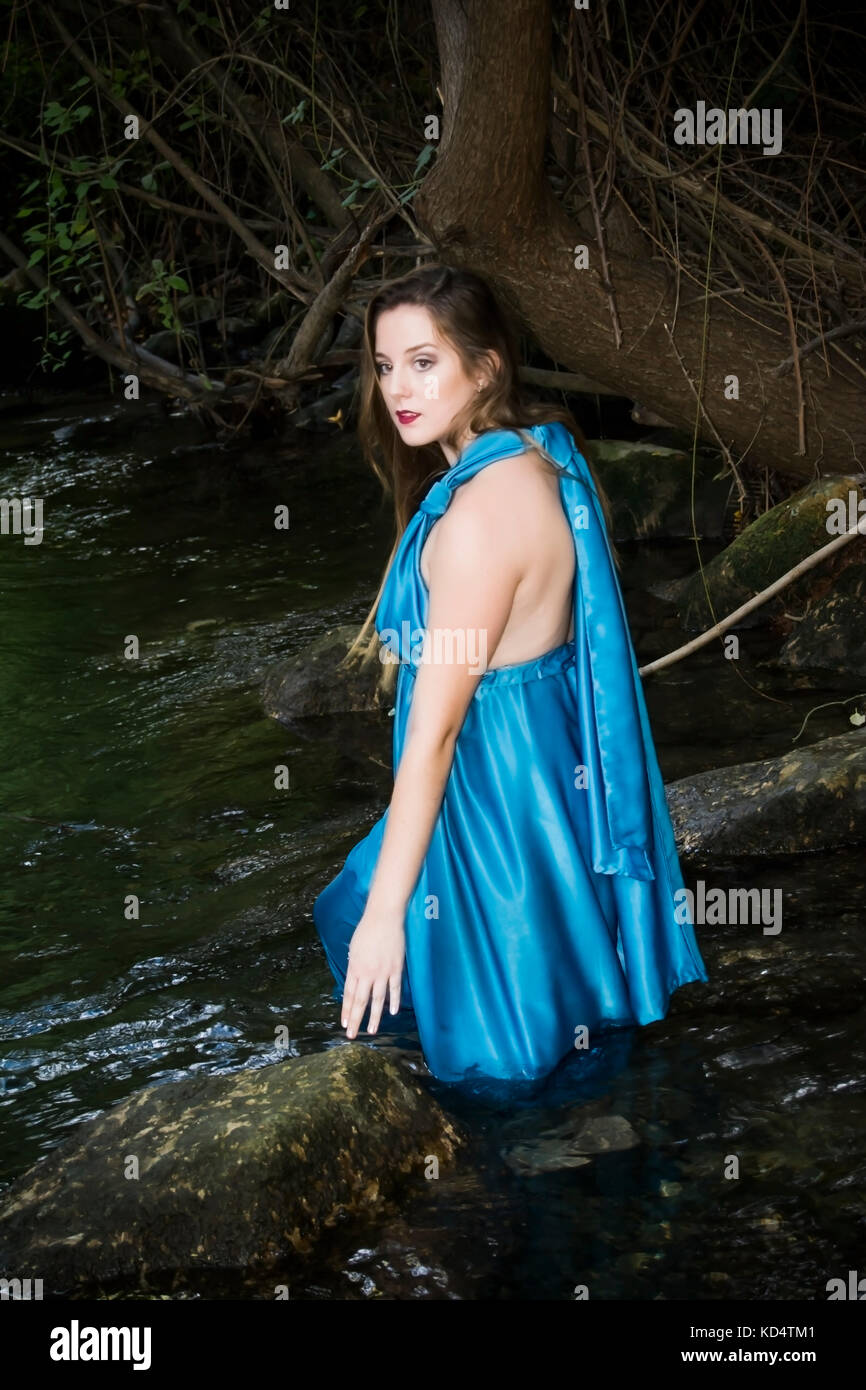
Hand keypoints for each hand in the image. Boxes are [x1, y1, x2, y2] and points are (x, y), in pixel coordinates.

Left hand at [342, 908, 404, 1037]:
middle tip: (352, 1035)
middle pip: (360, 1001)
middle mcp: (367, 973)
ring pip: (377, 999)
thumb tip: (355, 978)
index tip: (344, 1024)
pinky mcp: (396, 968)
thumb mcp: (354, 948)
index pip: (349, 994)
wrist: (383, 917)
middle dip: (355, 1019)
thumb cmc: (366, 930)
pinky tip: (392, 1012)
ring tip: (372, 1031)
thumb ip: (354, 965)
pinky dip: (394, 1001)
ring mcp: (382, 972)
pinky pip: (395, 988)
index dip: (346, 1010)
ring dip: (374, 1017)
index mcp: (354, 968)